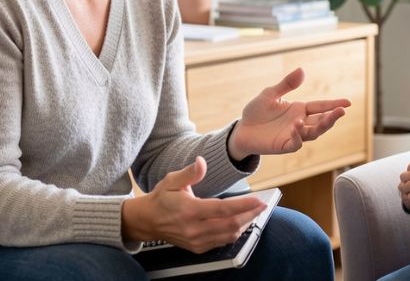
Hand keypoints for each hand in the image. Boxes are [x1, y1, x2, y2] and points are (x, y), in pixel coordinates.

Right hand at [121, 157, 265, 252]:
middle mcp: (194, 228)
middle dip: (250, 215)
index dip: (243, 205)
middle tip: (262, 205)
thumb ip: (190, 172)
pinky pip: (221, 242)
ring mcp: (196, 240)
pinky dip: (234, 233)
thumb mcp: (172, 180)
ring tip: (254, 213)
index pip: (223, 209)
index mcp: (189, 210)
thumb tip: (202, 161)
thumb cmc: (162, 198)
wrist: (147, 221)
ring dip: (244, 224)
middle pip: (230, 224)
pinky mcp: (197, 247)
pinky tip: (239, 223)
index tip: (259, 200)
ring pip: (228, 235)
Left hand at [228, 68, 350, 158]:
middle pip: (321, 121)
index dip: (334, 105)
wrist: (242, 129)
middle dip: (332, 117)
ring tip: (325, 118)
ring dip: (319, 126)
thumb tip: (302, 70)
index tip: (348, 102)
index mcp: (300, 109)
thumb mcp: (270, 94)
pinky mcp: (284, 145)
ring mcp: (293, 135)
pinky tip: (298, 125)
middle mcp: (300, 122)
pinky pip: (296, 142)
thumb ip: (286, 84)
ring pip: (313, 133)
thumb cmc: (256, 111)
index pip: (320, 106)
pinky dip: (299, 135)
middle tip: (342, 110)